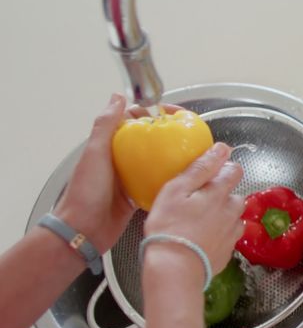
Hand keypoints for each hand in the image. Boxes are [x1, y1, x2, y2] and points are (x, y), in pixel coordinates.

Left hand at [54, 95, 188, 251]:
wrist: (83, 230)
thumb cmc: (84, 193)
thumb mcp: (95, 153)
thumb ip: (105, 125)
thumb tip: (117, 97)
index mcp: (110, 144)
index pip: (135, 118)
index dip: (155, 111)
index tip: (174, 112)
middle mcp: (121, 158)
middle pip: (150, 138)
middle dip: (170, 133)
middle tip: (190, 133)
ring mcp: (131, 176)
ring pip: (157, 160)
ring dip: (173, 156)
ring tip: (192, 153)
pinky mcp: (138, 193)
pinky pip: (158, 182)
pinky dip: (170, 178)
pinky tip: (184, 178)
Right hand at [143, 143, 244, 276]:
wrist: (175, 269)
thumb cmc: (170, 227)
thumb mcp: (176, 190)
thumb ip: (200, 168)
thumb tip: (221, 149)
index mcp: (220, 193)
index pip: (234, 170)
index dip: (223, 168)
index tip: (209, 172)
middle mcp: (232, 211)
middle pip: (234, 194)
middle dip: (221, 194)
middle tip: (197, 200)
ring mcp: (232, 232)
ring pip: (233, 216)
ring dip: (222, 214)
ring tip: (199, 220)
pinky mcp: (228, 251)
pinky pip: (228, 235)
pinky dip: (220, 233)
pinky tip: (204, 237)